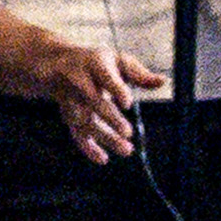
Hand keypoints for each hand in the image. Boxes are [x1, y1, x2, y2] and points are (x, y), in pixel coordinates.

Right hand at [0, 11, 163, 167]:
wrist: (57, 63)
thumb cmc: (96, 62)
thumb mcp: (117, 61)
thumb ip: (139, 74)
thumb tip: (163, 82)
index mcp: (95, 63)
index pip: (105, 76)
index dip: (115, 89)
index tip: (128, 103)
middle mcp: (79, 80)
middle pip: (93, 100)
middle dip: (110, 118)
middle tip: (128, 133)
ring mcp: (70, 99)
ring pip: (85, 120)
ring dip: (104, 136)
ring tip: (126, 150)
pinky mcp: (67, 114)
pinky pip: (75, 132)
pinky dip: (88, 147)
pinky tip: (103, 158)